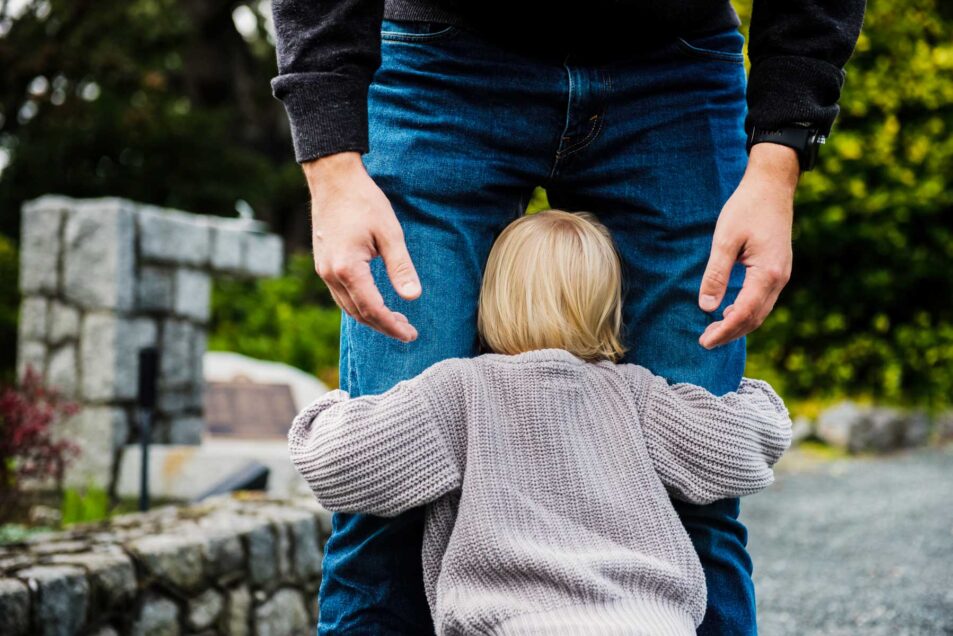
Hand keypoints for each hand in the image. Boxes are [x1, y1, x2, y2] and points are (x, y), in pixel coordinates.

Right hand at [304, 152, 420, 342]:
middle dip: (384, 326)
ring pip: (348, 307)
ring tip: (396, 321)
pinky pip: (341, 295)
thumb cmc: (364, 201)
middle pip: (359, 314)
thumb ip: (401, 267)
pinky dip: (359, 305)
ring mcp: (324, 271)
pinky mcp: (324, 264)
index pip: (373, 309)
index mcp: (348, 268)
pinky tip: (375, 303)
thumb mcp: (390, 233)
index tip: (411, 334)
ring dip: (371, 318)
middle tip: (408, 331)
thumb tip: (413, 297)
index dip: (393, 326)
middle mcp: (331, 274)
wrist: (333, 179)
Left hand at [697, 143, 798, 348]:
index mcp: (768, 273)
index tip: (704, 341)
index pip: (744, 313)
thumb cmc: (747, 208)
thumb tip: (706, 306)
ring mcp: (781, 275)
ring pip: (760, 311)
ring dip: (738, 325)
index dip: (724, 331)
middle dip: (730, 333)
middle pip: (755, 318)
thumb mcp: (725, 240)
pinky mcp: (778, 270)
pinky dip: (746, 312)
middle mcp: (779, 278)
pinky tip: (729, 312)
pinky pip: (763, 300)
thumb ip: (716, 274)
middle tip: (705, 341)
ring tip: (714, 331)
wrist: (772, 186)